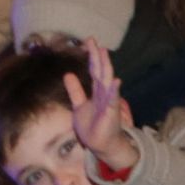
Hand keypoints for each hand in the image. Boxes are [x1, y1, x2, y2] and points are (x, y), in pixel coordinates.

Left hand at [63, 39, 138, 169]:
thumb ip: (75, 90)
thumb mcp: (79, 106)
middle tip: (92, 40)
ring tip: (103, 53)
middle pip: (101, 71)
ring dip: (105, 67)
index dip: (91, 56)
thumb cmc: (92, 127)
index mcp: (97, 92)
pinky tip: (116, 81)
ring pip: (107, 80)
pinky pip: (113, 100)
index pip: (94, 70)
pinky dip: (115, 90)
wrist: (101, 144)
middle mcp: (105, 93)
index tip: (88, 41)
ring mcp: (109, 101)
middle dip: (97, 56)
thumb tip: (68, 74)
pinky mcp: (112, 112)